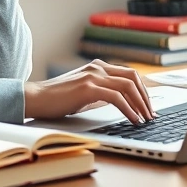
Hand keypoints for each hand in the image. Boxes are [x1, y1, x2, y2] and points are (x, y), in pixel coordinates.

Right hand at [24, 60, 155, 123]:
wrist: (35, 98)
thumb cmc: (55, 99)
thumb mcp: (82, 91)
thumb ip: (99, 91)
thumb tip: (119, 103)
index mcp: (97, 67)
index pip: (128, 74)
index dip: (142, 90)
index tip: (148, 106)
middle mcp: (97, 67)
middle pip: (133, 78)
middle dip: (146, 97)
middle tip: (151, 114)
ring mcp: (93, 76)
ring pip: (128, 86)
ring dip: (141, 104)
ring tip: (145, 119)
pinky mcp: (88, 88)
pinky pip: (117, 98)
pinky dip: (129, 110)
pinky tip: (133, 120)